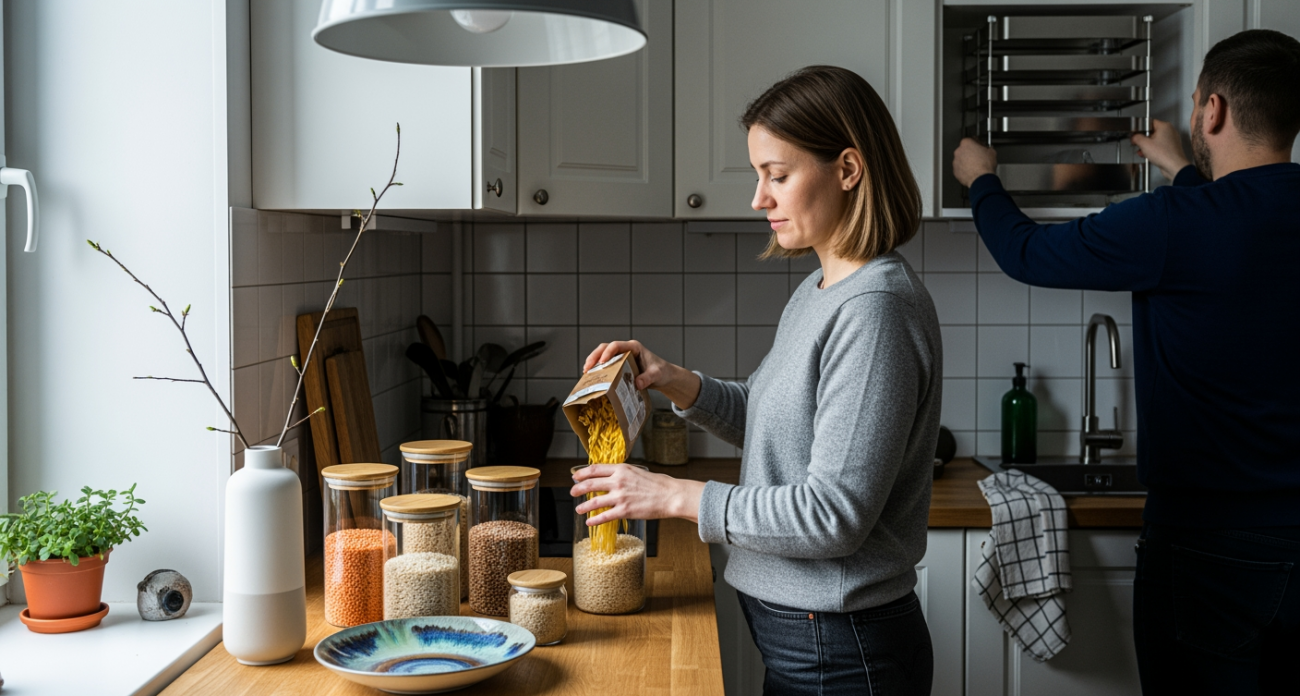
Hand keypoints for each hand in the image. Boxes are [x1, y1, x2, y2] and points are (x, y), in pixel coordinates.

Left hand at [571, 464, 705, 524]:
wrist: (671, 495)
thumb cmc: (658, 484)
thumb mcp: (637, 472)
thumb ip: (623, 474)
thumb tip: (611, 478)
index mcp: (621, 469)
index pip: (595, 469)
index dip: (582, 473)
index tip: (575, 477)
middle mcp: (618, 481)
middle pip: (590, 484)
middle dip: (578, 489)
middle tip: (573, 492)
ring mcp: (620, 496)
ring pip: (594, 501)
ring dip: (584, 506)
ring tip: (578, 509)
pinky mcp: (625, 510)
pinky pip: (605, 516)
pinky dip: (595, 519)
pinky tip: (590, 521)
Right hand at [583, 339, 701, 408]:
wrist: (663, 376)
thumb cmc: (661, 372)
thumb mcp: (656, 375)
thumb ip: (648, 378)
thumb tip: (637, 384)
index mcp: (634, 347)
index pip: (616, 345)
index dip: (607, 353)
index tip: (601, 363)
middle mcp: (625, 349)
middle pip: (605, 348)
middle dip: (594, 357)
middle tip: (587, 369)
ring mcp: (621, 356)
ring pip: (602, 354)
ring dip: (593, 362)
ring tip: (586, 373)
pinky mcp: (619, 364)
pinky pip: (605, 364)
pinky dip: (597, 369)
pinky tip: (592, 378)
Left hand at [953, 138, 997, 187]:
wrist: (981, 178)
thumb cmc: (985, 165)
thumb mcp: (991, 152)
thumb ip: (987, 148)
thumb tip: (988, 149)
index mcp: (966, 143)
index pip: (970, 140)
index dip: (975, 143)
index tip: (979, 146)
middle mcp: (958, 151)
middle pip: (964, 150)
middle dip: (970, 152)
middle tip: (978, 156)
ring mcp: (955, 162)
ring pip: (961, 159)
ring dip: (967, 161)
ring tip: (975, 165)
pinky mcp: (955, 171)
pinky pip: (959, 168)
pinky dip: (964, 169)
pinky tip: (971, 171)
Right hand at [1131, 120, 1190, 180]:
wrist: (1174, 166)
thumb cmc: (1163, 154)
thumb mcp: (1144, 144)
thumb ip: (1136, 138)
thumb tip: (1134, 137)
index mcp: (1164, 126)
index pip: (1149, 123)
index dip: (1140, 129)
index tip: (1136, 135)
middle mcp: (1170, 131)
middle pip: (1152, 132)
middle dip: (1144, 139)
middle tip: (1138, 144)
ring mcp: (1172, 140)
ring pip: (1156, 140)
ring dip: (1148, 146)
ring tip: (1142, 152)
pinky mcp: (1172, 148)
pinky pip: (1160, 146)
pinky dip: (1154, 150)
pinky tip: (1148, 155)